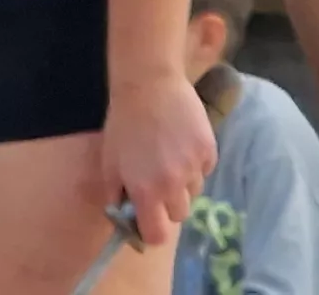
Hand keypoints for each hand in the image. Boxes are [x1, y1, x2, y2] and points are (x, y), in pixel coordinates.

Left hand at [97, 68, 217, 257]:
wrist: (148, 84)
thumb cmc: (122, 124)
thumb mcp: (109, 163)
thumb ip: (116, 197)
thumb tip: (127, 219)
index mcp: (145, 192)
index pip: (158, 236)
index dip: (154, 231)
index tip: (150, 220)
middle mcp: (172, 184)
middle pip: (179, 215)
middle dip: (168, 204)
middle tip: (157, 181)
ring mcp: (194, 167)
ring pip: (194, 191)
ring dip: (183, 182)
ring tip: (169, 155)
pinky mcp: (209, 150)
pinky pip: (206, 170)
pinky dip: (196, 163)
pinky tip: (182, 143)